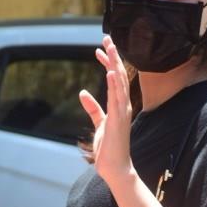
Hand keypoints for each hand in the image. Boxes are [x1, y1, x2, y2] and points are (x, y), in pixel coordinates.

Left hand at [79, 35, 132, 184]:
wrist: (115, 167)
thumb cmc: (109, 148)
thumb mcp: (99, 123)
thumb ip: (93, 108)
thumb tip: (83, 92)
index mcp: (119, 105)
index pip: (115, 79)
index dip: (108, 63)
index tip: (100, 49)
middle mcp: (123, 106)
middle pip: (120, 75)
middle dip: (113, 57)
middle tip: (107, 38)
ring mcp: (122, 112)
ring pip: (120, 83)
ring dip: (115, 65)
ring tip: (110, 48)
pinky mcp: (118, 121)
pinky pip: (117, 99)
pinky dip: (114, 85)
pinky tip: (111, 71)